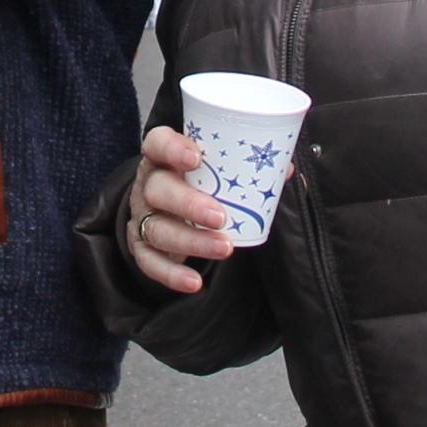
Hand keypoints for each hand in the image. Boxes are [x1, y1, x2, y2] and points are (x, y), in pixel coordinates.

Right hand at [126, 125, 237, 295]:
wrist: (165, 209)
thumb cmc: (196, 182)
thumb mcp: (214, 168)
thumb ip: (246, 166)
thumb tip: (286, 169)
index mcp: (164, 157)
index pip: (157, 143)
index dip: (172, 148)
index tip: (196, 158)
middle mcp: (148, 184)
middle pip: (158, 189)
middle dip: (189, 204)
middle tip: (220, 216)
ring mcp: (142, 216)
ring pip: (157, 228)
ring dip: (191, 240)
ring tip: (224, 248)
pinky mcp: (140, 246)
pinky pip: (150, 262)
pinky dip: (172, 274)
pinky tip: (195, 282)